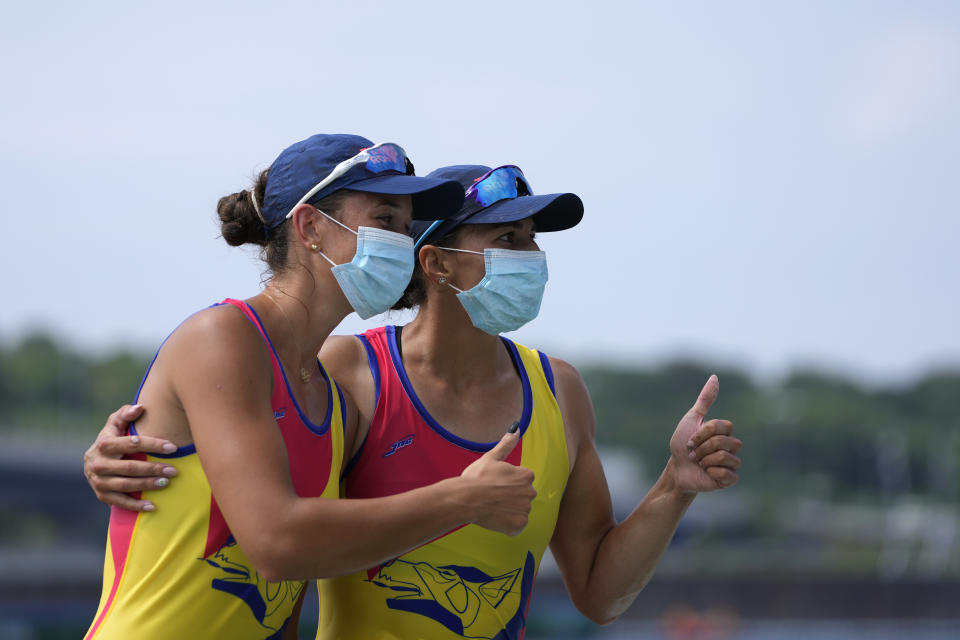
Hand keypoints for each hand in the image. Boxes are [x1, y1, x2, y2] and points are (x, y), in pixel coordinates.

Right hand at [83, 404, 178, 511]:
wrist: (94, 461)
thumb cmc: (113, 438)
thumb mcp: (115, 424)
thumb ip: (125, 414)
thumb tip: (140, 408)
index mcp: (103, 444)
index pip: (130, 443)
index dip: (152, 444)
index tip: (173, 447)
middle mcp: (98, 463)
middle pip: (129, 467)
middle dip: (153, 468)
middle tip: (173, 470)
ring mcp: (98, 481)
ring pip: (125, 485)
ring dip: (147, 485)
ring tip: (166, 482)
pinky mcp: (102, 495)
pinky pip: (120, 502)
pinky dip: (136, 505)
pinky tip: (153, 506)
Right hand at [460, 430, 536, 535]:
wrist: (465, 499)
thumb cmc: (476, 477)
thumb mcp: (491, 457)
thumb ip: (507, 444)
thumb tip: (517, 427)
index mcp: (526, 475)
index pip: (523, 480)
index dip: (508, 483)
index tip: (495, 484)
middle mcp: (530, 492)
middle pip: (522, 496)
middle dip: (511, 497)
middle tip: (493, 496)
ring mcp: (525, 509)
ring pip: (518, 510)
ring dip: (508, 510)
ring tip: (492, 506)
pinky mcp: (519, 525)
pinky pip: (516, 526)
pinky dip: (507, 524)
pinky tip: (494, 518)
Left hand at [668, 375, 741, 492]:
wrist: (677, 469)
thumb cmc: (683, 445)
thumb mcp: (692, 419)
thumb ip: (705, 400)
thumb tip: (715, 377)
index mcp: (724, 432)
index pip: (723, 426)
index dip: (703, 433)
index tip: (691, 440)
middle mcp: (732, 446)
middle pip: (724, 441)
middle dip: (703, 447)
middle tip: (694, 453)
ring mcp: (732, 463)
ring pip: (726, 456)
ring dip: (705, 460)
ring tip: (700, 463)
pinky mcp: (731, 479)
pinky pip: (728, 474)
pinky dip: (712, 473)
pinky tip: (707, 474)